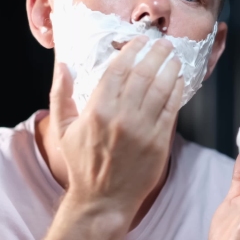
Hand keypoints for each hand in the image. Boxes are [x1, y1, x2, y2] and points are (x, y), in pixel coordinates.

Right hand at [48, 36, 183, 216]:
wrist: (103, 199)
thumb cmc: (82, 164)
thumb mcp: (63, 128)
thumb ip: (60, 93)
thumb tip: (62, 64)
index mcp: (97, 110)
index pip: (119, 69)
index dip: (132, 50)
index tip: (140, 40)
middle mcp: (121, 117)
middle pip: (144, 73)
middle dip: (156, 53)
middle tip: (163, 43)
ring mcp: (143, 130)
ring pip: (162, 88)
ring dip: (170, 68)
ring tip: (173, 57)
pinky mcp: (159, 142)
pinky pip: (171, 109)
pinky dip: (177, 91)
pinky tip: (178, 80)